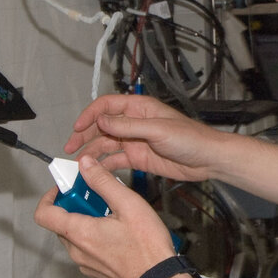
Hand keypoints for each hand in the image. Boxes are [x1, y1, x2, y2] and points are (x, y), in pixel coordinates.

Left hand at [33, 157, 175, 277]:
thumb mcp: (128, 204)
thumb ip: (103, 181)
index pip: (44, 214)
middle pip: (63, 225)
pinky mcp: (97, 276)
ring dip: (88, 226)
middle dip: (78, 209)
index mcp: (80, 233)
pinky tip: (119, 239)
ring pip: (77, 240)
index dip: (49, 197)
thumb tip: (85, 164)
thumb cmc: (148, 246)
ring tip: (115, 220)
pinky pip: (89, 255)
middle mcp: (78, 252)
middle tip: (101, 201)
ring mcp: (86, 267)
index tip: (65, 190)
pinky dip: (97, 243)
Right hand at [64, 93, 221, 183]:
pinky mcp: (139, 159)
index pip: (107, 106)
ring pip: (106, 144)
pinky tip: (93, 171)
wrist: (207, 159)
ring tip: (77, 163)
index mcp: (139, 108)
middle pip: (102, 126)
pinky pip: (116, 160)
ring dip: (91, 152)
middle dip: (84, 135)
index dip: (90, 115)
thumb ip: (128, 126)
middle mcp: (134, 123)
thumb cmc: (191, 138)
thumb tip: (102, 120)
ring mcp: (135, 141)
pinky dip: (103, 165)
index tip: (77, 128)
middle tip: (69, 147)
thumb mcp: (157, 129)